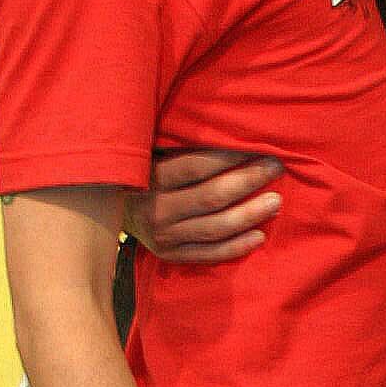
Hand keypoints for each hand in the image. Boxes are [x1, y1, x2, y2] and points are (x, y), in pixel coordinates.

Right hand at [136, 146, 281, 267]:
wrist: (108, 207)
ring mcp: (163, 235)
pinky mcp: (169, 255)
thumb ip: (180, 144)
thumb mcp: (151, 151)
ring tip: (276, 202)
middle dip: (249, 181)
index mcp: (151, 177)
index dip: (232, 157)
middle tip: (276, 168)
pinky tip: (259, 236)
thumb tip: (230, 132)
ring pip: (215, 228)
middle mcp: (156, 208)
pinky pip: (209, 254)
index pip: (197, 166)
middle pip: (211, 196)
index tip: (260, 148)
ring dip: (250, 215)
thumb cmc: (143, 170)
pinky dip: (236, 247)